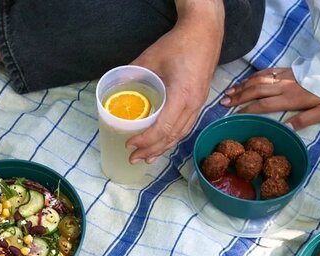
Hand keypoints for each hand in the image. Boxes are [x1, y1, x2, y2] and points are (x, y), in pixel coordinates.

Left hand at [126, 4, 223, 163]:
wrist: (205, 32)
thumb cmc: (179, 44)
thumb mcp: (150, 57)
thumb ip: (132, 73)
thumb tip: (114, 86)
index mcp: (182, 95)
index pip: (163, 128)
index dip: (146, 140)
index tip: (130, 144)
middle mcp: (193, 104)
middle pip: (172, 136)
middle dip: (152, 150)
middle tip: (133, 158)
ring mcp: (199, 103)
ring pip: (181, 134)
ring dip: (163, 147)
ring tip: (147, 158)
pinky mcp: (200, 101)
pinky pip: (186, 126)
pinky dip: (173, 137)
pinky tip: (164, 142)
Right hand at [221, 67, 319, 130]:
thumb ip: (303, 120)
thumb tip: (285, 129)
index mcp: (290, 98)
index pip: (263, 105)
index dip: (247, 109)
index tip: (235, 114)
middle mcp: (283, 86)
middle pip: (255, 91)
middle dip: (238, 97)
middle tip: (223, 103)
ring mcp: (283, 76)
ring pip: (257, 80)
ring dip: (242, 86)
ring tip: (228, 93)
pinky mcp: (285, 70)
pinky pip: (265, 72)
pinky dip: (252, 76)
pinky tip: (244, 81)